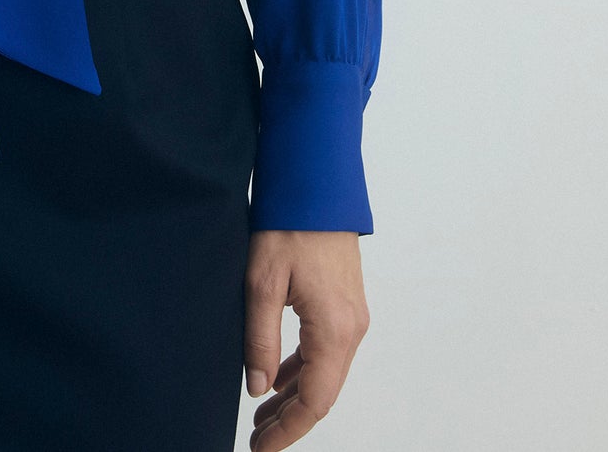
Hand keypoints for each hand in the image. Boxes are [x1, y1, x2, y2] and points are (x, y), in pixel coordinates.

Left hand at [242, 230, 369, 448]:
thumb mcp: (261, 282)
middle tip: (255, 439)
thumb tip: (258, 389)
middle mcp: (352, 329)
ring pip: (325, 373)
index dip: (288, 431)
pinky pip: (327, 351)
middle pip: (322, 393)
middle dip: (289, 420)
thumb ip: (260, 340)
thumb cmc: (289, 223)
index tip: (260, 449)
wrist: (317, 182)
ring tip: (261, 416)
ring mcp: (352, 316)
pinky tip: (279, 378)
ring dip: (295, 397)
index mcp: (333, 329)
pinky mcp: (345, 303)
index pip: (314, 401)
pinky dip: (304, 371)